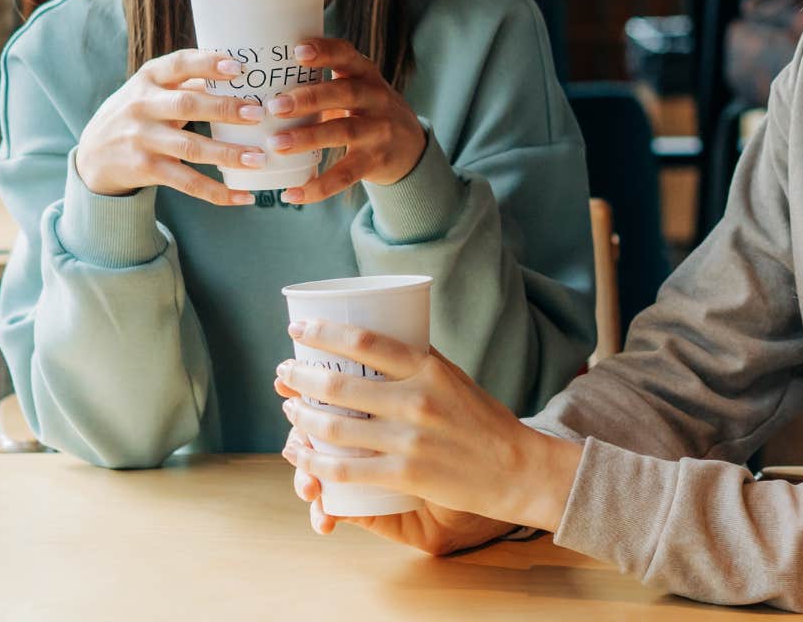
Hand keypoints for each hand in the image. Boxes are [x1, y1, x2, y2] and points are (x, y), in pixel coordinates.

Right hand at [74, 49, 267, 205]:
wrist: (93, 154)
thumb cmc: (137, 113)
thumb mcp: (151, 89)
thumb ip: (188, 81)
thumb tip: (240, 72)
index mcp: (148, 78)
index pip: (179, 64)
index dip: (208, 64)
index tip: (239, 67)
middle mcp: (143, 106)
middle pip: (188, 105)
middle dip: (225, 109)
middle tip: (259, 114)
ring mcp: (143, 139)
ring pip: (191, 148)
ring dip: (227, 154)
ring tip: (258, 158)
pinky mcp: (146, 169)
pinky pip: (186, 182)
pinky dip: (216, 192)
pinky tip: (242, 195)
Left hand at [262, 37, 428, 204]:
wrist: (410, 147)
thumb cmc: (366, 111)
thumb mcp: (356, 88)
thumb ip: (322, 81)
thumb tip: (260, 77)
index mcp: (365, 75)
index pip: (347, 56)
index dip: (325, 52)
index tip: (297, 51)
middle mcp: (376, 99)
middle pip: (344, 93)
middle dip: (309, 98)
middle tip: (274, 106)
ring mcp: (379, 131)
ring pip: (344, 131)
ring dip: (308, 137)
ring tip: (275, 145)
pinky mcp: (376, 161)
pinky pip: (346, 174)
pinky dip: (319, 186)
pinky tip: (292, 193)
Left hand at [273, 320, 582, 533]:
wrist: (517, 469)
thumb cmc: (484, 420)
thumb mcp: (454, 377)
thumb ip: (417, 360)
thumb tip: (375, 341)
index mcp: (427, 368)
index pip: (364, 342)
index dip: (322, 333)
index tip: (297, 329)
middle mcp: (416, 400)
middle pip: (339, 385)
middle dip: (300, 376)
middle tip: (284, 372)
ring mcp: (409, 439)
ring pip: (335, 428)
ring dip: (301, 417)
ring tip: (289, 409)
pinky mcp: (405, 474)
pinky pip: (346, 470)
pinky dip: (315, 462)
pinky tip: (301, 455)